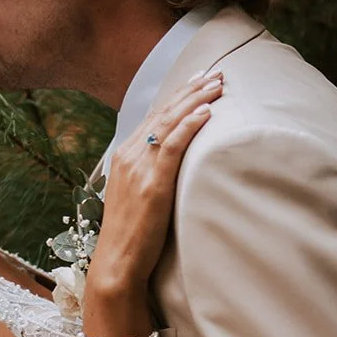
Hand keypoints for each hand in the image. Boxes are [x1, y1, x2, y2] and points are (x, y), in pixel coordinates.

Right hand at [92, 71, 222, 289]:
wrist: (117, 262)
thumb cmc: (131, 236)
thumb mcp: (137, 197)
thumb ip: (150, 175)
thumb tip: (172, 166)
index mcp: (124, 156)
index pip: (154, 117)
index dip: (178, 96)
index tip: (198, 80)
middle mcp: (129, 155)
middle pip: (164, 112)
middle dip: (191, 90)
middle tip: (216, 73)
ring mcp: (139, 168)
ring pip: (169, 122)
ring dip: (196, 100)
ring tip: (218, 84)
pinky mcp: (152, 182)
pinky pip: (173, 145)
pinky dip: (190, 125)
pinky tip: (207, 112)